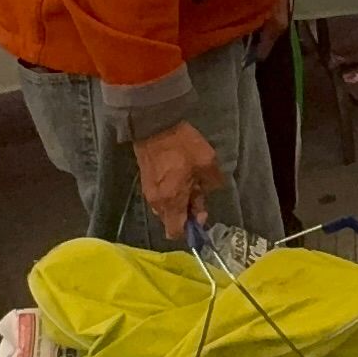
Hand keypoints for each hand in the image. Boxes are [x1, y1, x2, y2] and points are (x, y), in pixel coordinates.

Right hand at [131, 119, 225, 239]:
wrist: (155, 124)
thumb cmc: (182, 146)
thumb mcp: (207, 163)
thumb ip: (211, 183)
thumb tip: (208, 192)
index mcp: (171, 201)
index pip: (176, 232)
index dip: (190, 229)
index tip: (201, 214)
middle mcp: (157, 202)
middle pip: (171, 220)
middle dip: (186, 213)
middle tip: (198, 193)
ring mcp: (148, 191)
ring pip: (165, 208)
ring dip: (178, 202)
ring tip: (189, 182)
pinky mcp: (145, 181)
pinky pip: (160, 196)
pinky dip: (170, 193)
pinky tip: (179, 177)